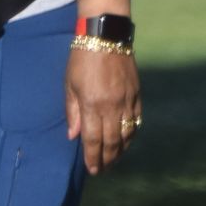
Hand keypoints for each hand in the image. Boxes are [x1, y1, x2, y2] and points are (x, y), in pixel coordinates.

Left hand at [66, 44, 141, 176]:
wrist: (106, 35)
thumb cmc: (81, 58)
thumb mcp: (69, 84)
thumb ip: (72, 111)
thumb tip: (73, 136)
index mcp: (91, 104)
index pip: (93, 139)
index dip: (93, 157)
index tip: (93, 170)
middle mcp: (111, 106)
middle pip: (111, 141)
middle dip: (107, 159)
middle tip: (103, 170)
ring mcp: (126, 100)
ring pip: (126, 134)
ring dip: (120, 150)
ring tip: (114, 159)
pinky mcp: (136, 94)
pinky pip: (136, 120)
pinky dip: (132, 134)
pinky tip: (126, 141)